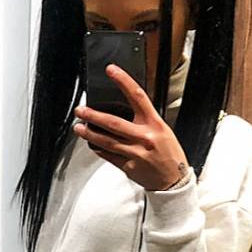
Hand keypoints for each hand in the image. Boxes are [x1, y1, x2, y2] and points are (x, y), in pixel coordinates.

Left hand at [73, 64, 189, 190]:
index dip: (123, 81)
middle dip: (93, 115)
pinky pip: (108, 156)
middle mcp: (144, 137)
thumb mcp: (163, 130)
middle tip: (81, 110)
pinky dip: (98, 149)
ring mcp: (135, 153)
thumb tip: (124, 107)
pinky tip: (91, 143)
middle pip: (113, 122)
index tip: (111, 71)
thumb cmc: (169, 153)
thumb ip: (145, 119)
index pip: (137, 96)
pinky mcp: (128, 166)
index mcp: (155, 124)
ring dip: (89, 133)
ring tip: (79, 127)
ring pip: (106, 141)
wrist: (173, 180)